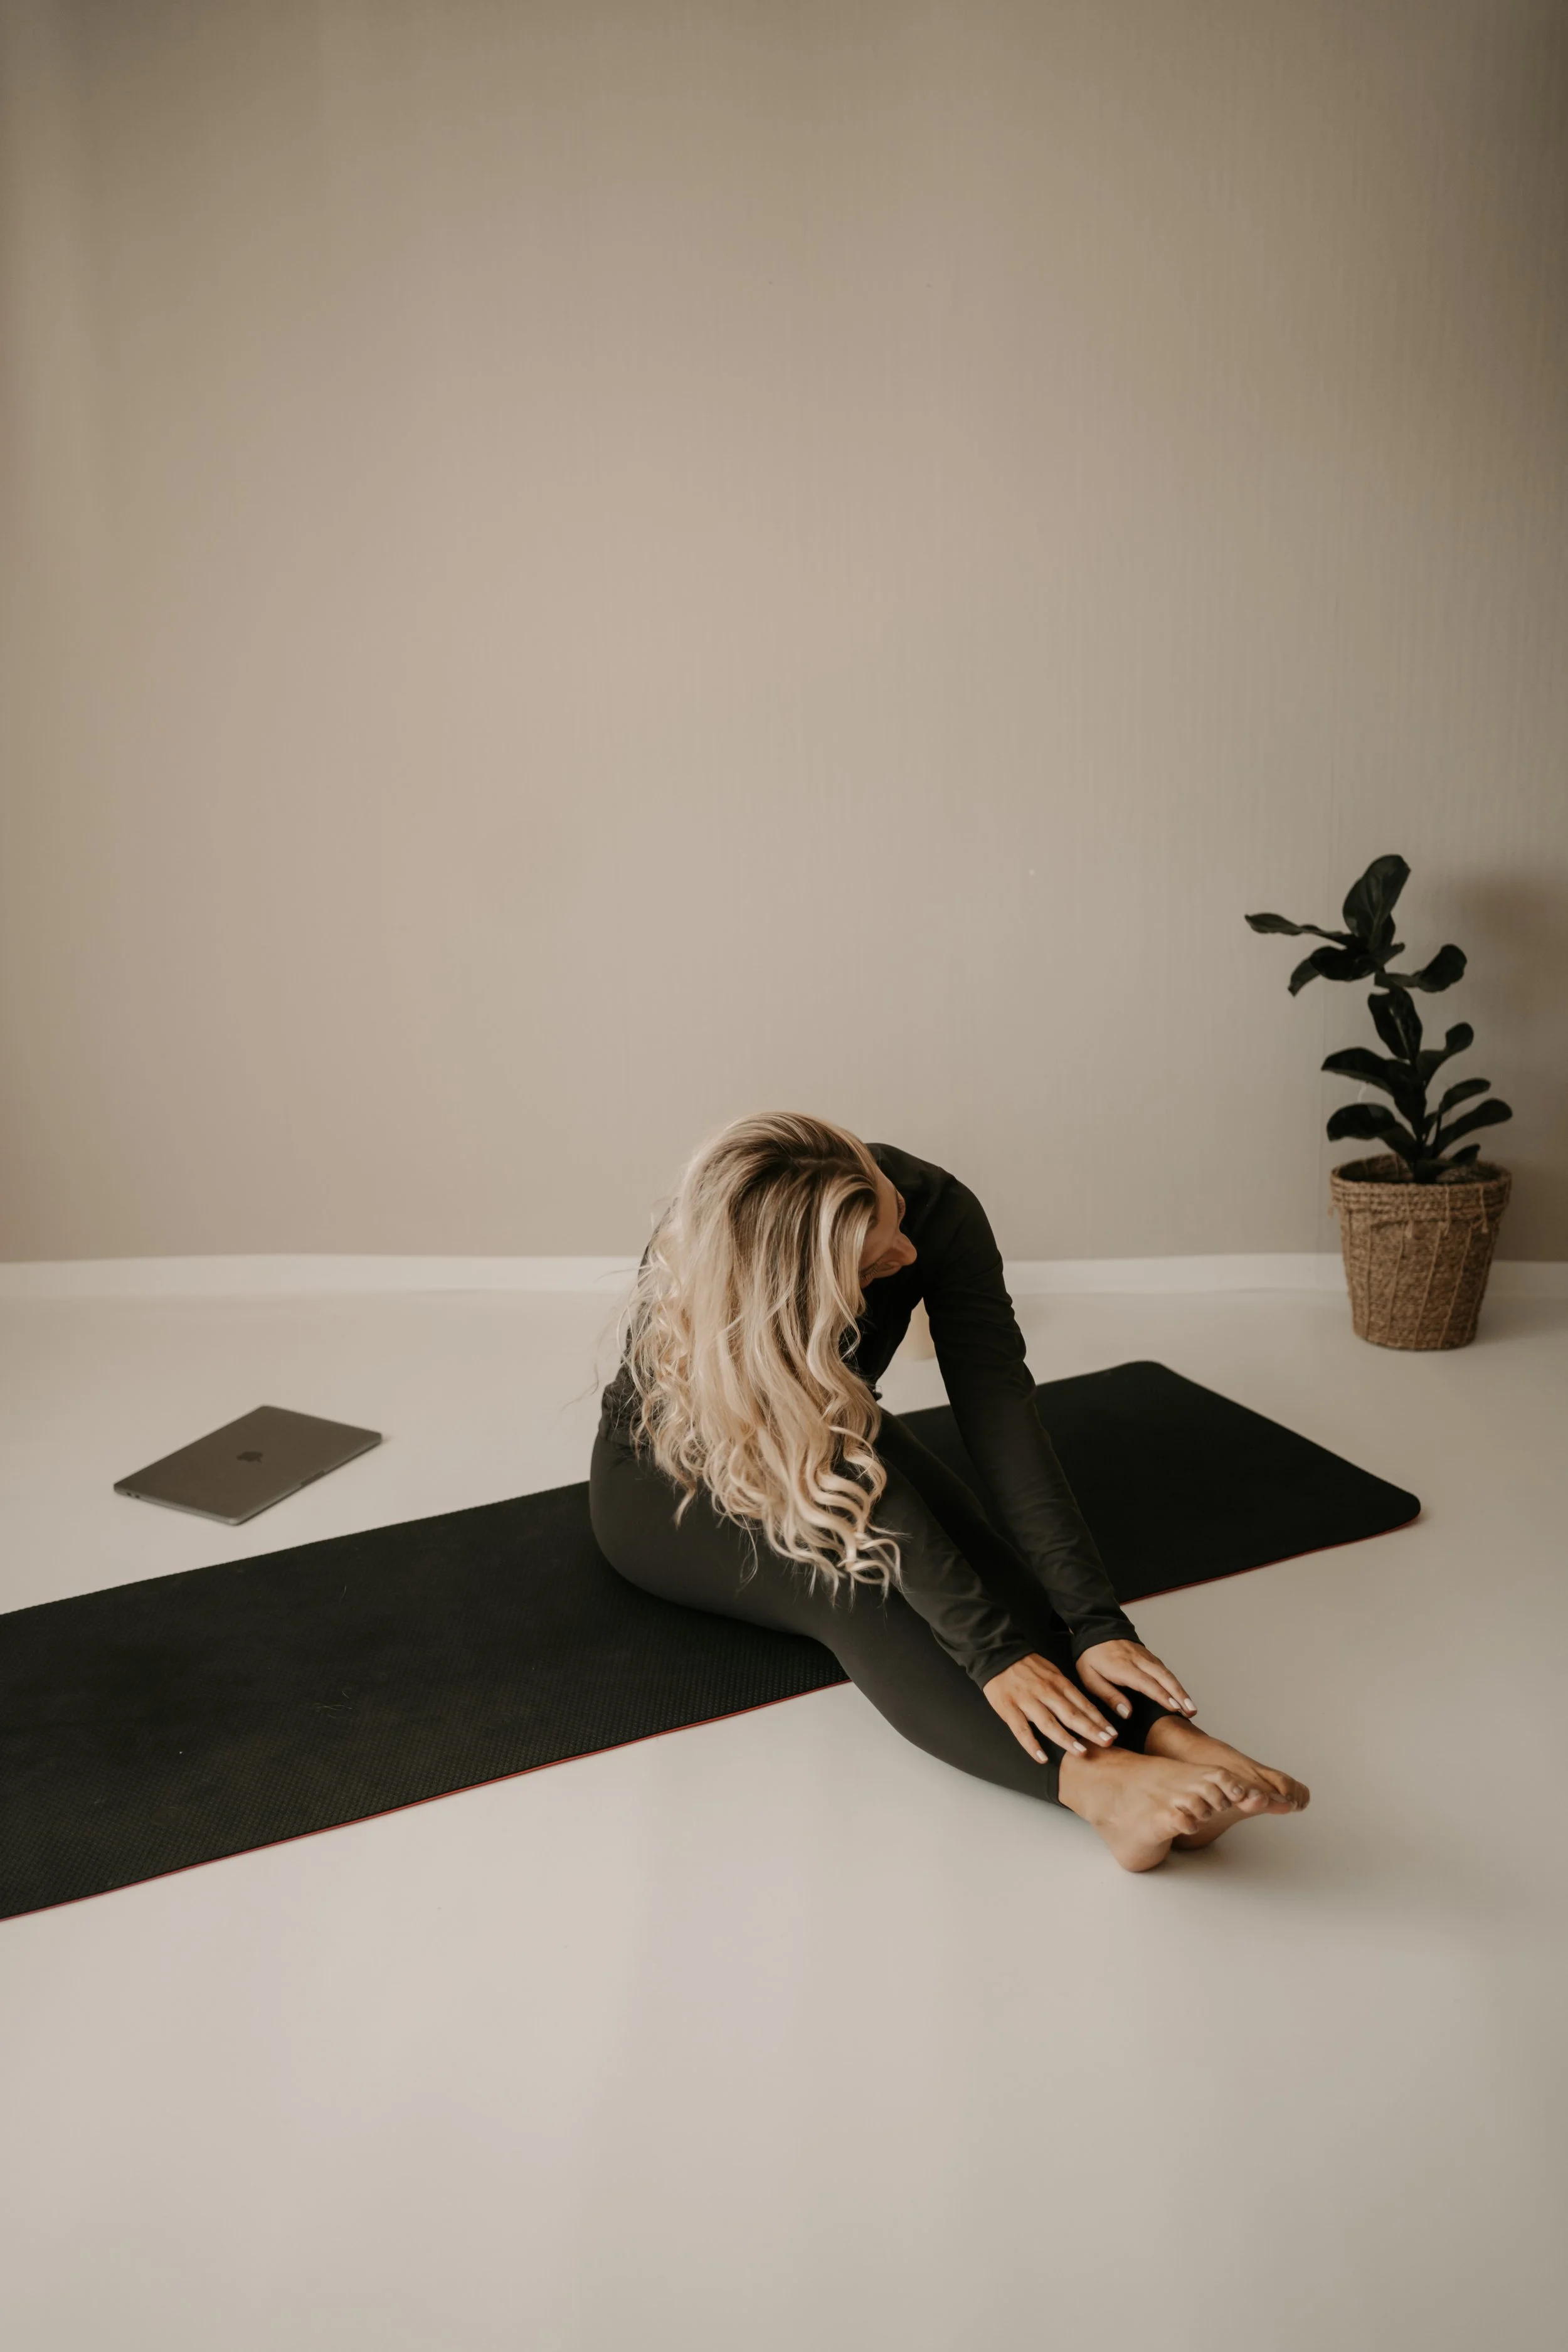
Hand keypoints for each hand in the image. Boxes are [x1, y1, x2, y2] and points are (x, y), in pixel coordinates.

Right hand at [982, 1654, 1120, 1763]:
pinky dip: (1031, 1745)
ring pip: (1049, 1723)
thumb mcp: (1052, 1672)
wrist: (997, 1654)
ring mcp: (1026, 1701)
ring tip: (1081, 1752)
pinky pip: (1021, 1730)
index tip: (1112, 1733)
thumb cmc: (1027, 1667)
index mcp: (1058, 1683)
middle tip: (1107, 1743)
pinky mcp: (1008, 1708)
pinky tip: (1042, 1758)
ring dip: (1066, 1739)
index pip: (1082, 1703)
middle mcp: (1045, 1692)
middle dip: (1091, 1729)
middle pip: (1071, 1714)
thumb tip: (1087, 1711)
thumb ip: (1067, 1692)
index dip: (1098, 1719)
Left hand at [1076, 1639, 1195, 1722]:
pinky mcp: (1148, 1656)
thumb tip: (1127, 1713)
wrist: (1095, 1628)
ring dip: (1181, 1690)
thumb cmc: (1091, 1656)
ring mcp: (1145, 1656)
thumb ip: (1109, 1695)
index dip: (1161, 1696)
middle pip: (1163, 1677)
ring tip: (1191, 1707)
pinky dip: (1175, 1682)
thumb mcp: (1090, 1678)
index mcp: (1123, 1667)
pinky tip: (1181, 1694)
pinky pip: (1164, 1669)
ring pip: (1167, 1673)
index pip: (1146, 1683)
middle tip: (1191, 1711)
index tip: (1175, 1708)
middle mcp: (1138, 1660)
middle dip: (1180, 1694)